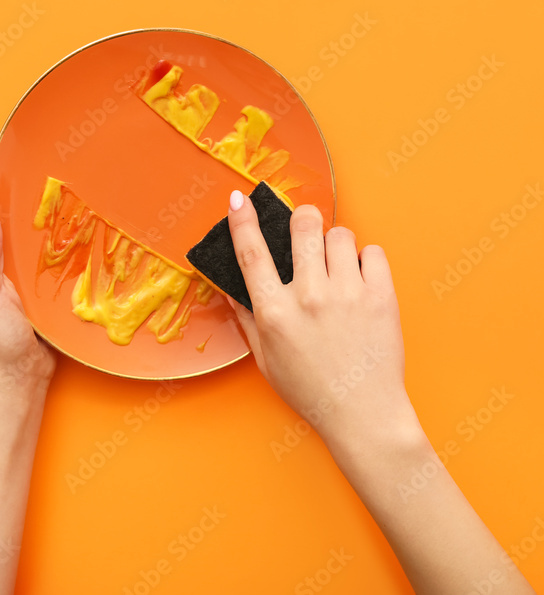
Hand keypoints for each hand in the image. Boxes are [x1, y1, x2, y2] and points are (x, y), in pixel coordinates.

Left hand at [0, 193, 56, 390]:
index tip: (29, 197)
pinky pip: (41, 272)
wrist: (18, 377)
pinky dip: (52, 266)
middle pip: (7, 235)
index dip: (3, 211)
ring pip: (27, 252)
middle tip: (54, 212)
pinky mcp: (30, 296)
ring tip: (67, 230)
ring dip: (43, 246)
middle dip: (27, 227)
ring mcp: (8, 284)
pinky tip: (68, 259)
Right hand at [224, 190, 416, 446]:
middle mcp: (309, 298)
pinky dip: (366, 260)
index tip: (239, 199)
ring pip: (340, 234)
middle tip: (306, 228)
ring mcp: (347, 295)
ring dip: (335, 243)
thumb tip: (232, 288)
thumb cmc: (310, 390)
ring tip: (337, 265)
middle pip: (303, 227)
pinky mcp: (381, 297)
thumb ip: (248, 320)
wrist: (362, 414)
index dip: (242, 221)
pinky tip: (360, 280)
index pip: (252, 253)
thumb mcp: (265, 359)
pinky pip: (373, 252)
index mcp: (275, 313)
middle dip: (303, 219)